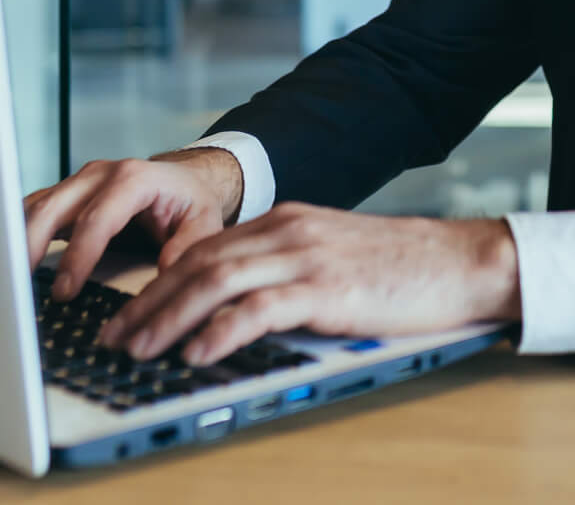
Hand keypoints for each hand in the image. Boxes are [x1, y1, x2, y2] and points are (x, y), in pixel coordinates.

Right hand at [22, 148, 243, 300]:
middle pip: (53, 207)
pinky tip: (6, 263)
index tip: (65, 291)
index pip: (97, 219)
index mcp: (133, 179)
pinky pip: (32, 211)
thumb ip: (188, 245)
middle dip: (32, 246)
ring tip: (3, 278)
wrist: (184, 180)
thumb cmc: (191, 202)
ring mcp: (78, 182)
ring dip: (16, 240)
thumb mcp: (205, 221)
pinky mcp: (65, 195)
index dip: (78, 255)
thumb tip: (165, 272)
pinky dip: (16, 234)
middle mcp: (99, 175)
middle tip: (19, 286)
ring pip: (35, 207)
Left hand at [94, 203, 521, 365]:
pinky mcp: (327, 288)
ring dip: (168, 318)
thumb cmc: (402, 270)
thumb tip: (235, 311)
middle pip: (197, 263)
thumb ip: (286, 272)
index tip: (125, 316)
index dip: (156, 283)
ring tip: (139, 350)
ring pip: (215, 281)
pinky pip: (259, 309)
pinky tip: (197, 353)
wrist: (461, 262)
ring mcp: (306, 257)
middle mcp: (287, 231)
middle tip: (113, 339)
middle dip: (147, 303)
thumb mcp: (332, 258)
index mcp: (285, 222)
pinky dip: (220, 331)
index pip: (202, 249)